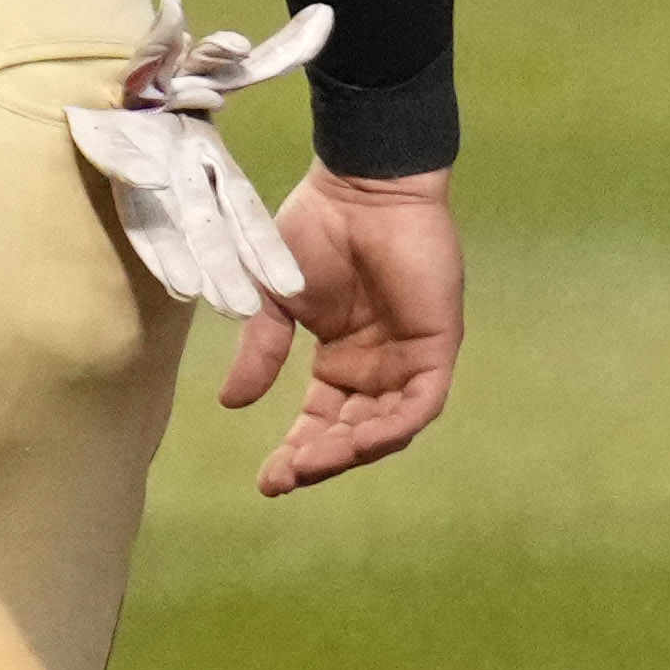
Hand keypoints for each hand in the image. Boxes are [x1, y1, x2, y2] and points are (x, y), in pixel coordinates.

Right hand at [226, 165, 458, 491]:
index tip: (265, 480)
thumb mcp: (274, 302)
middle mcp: (376, 368)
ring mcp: (408, 359)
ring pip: (387, 428)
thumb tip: (233, 404)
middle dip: (319, 461)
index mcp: (340, 360)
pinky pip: (421, 404)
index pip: (321, 421)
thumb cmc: (315, 231)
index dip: (296, 452)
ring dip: (352, 452)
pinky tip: (360, 441)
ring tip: (312, 463)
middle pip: (352, 433)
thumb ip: (260, 353)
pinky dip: (394, 427)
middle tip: (284, 478)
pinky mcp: (437, 346)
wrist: (359, 189)